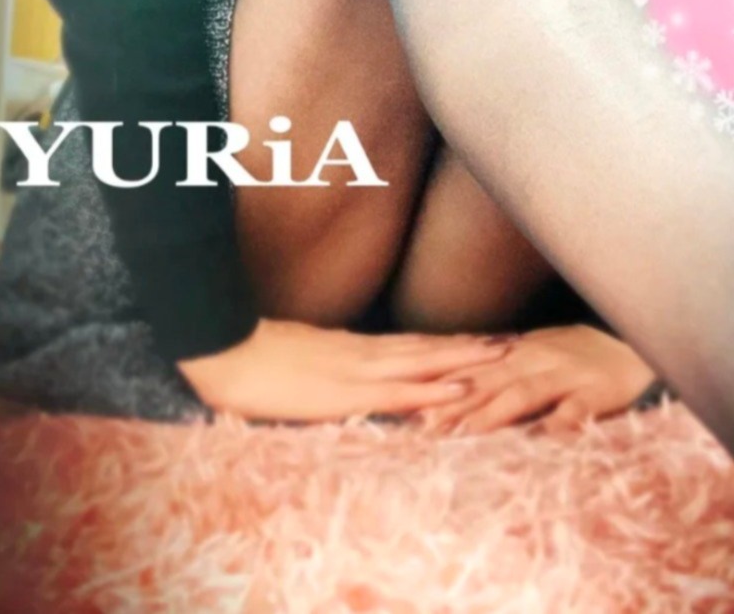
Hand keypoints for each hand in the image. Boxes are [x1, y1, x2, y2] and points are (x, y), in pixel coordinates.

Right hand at [178, 318, 512, 422]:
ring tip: (502, 355)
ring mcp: (356, 370)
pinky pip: (398, 392)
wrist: (222, 349)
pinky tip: (460, 391)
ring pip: (422, 363)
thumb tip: (339, 377)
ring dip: (464, 360)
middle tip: (511, 341)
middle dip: (468, 346)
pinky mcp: (345, 392)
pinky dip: (433, 391)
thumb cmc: (250, 357)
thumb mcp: (296, 359)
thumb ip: (325, 367)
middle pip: (425, 347)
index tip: (478, 340)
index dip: (444, 342)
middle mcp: (361, 354)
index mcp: (351, 348)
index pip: (409, 344)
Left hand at [427, 325, 657, 435]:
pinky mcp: (596, 392)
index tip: (410, 410)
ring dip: (492, 415)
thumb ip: (499, 374)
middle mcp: (537, 360)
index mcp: (518, 352)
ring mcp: (566, 375)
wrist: (634, 345)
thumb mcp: (535, 358)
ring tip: (465, 437)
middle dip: (454, 406)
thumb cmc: (576, 358)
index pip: (473, 372)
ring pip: (523, 394)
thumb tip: (451, 394)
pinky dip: (556, 425)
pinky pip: (574, 411)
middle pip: (488, 383)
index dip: (441, 390)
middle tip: (423, 430)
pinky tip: (539, 442)